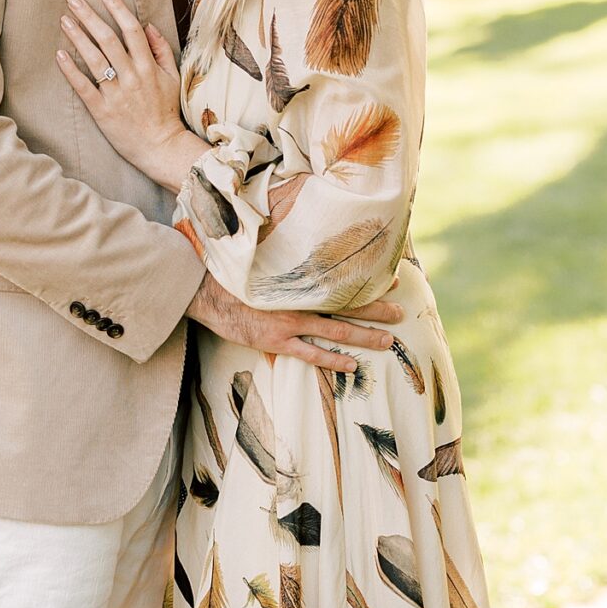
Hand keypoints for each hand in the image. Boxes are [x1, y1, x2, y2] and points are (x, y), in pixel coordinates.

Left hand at [57, 0, 204, 191]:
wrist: (160, 146)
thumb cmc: (165, 111)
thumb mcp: (172, 77)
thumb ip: (161, 50)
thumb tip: (148, 25)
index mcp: (148, 66)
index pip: (131, 30)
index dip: (117, 8)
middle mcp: (131, 76)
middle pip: (108, 39)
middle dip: (89, 16)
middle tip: (72, 0)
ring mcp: (116, 94)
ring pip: (94, 59)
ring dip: (77, 37)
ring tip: (64, 21)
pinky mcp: (101, 110)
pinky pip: (83, 87)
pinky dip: (71, 70)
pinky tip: (60, 55)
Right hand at [187, 272, 401, 374]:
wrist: (206, 289)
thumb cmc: (234, 272)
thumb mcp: (264, 257)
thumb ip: (287, 257)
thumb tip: (303, 242)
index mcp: (300, 279)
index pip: (343, 280)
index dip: (368, 281)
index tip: (392, 278)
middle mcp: (301, 299)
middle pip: (347, 305)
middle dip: (376, 309)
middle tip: (400, 312)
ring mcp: (291, 321)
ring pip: (337, 330)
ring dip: (365, 335)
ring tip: (388, 340)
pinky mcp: (277, 340)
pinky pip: (311, 353)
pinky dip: (333, 359)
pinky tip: (352, 365)